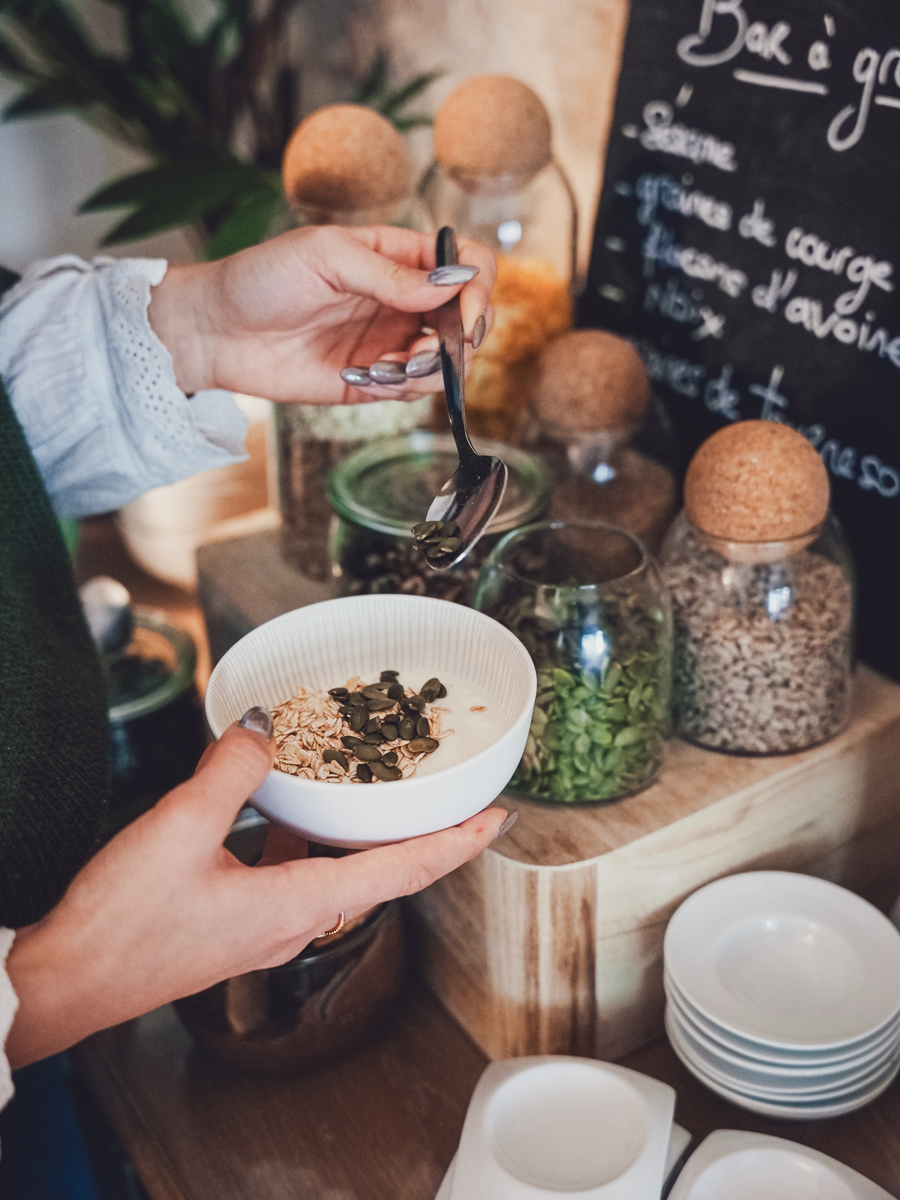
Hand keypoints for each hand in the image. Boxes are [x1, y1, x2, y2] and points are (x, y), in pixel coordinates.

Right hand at [5, 721, 508, 1067]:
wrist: (66, 983)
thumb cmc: (122, 923)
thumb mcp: (180, 828)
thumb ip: (233, 770)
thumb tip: (266, 726)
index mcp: (297, 906)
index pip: (403, 871)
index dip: (456, 842)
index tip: (497, 818)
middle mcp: (292, 923)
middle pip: (377, 872)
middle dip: (416, 831)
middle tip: (444, 791)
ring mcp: (262, 927)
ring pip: (330, 871)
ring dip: (354, 832)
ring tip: (368, 785)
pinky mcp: (233, 923)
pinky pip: (287, 873)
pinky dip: (300, 837)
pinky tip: (278, 805)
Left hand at [147, 225, 495, 403]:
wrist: (216, 331)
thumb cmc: (262, 278)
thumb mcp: (327, 257)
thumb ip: (392, 274)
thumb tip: (453, 285)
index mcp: (398, 257)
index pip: (467, 266)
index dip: (477, 289)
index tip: (462, 313)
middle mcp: (403, 301)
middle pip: (471, 318)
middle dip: (464, 337)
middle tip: (430, 349)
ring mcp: (392, 342)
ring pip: (450, 361)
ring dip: (432, 369)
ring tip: (388, 367)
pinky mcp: (374, 383)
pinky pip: (415, 391)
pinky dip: (403, 389)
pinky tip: (364, 376)